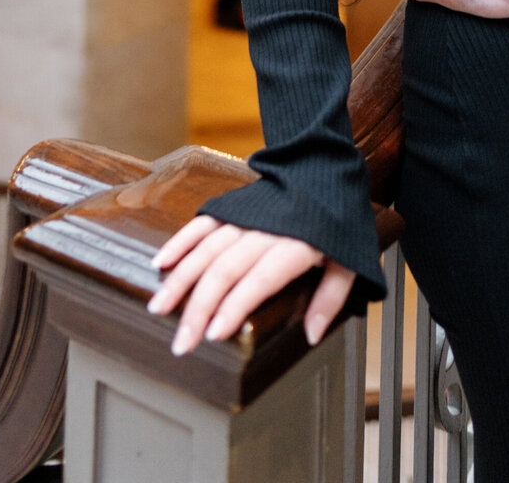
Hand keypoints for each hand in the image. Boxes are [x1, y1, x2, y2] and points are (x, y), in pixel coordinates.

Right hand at [146, 215, 354, 355]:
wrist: (324, 165)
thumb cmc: (339, 221)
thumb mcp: (349, 261)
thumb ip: (330, 298)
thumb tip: (312, 336)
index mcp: (294, 246)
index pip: (259, 279)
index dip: (235, 305)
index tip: (214, 334)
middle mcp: (263, 231)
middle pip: (224, 270)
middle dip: (199, 308)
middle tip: (181, 343)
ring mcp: (243, 217)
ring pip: (206, 249)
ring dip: (180, 280)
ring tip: (159, 308)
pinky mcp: (231, 207)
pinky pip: (201, 224)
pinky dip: (180, 242)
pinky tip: (161, 263)